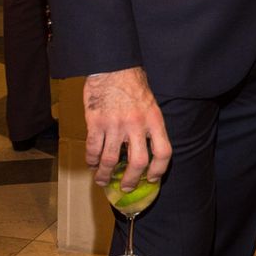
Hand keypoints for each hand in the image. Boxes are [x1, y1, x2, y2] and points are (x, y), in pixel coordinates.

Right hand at [83, 67, 171, 189]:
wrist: (112, 67)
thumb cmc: (132, 86)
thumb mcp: (151, 105)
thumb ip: (150, 127)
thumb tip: (146, 154)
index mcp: (154, 120)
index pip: (163, 152)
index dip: (159, 170)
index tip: (152, 179)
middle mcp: (136, 124)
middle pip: (138, 162)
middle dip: (131, 180)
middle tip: (126, 188)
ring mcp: (115, 124)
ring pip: (111, 160)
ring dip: (105, 175)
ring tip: (103, 180)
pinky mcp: (96, 122)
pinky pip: (93, 149)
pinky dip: (91, 160)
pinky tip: (92, 164)